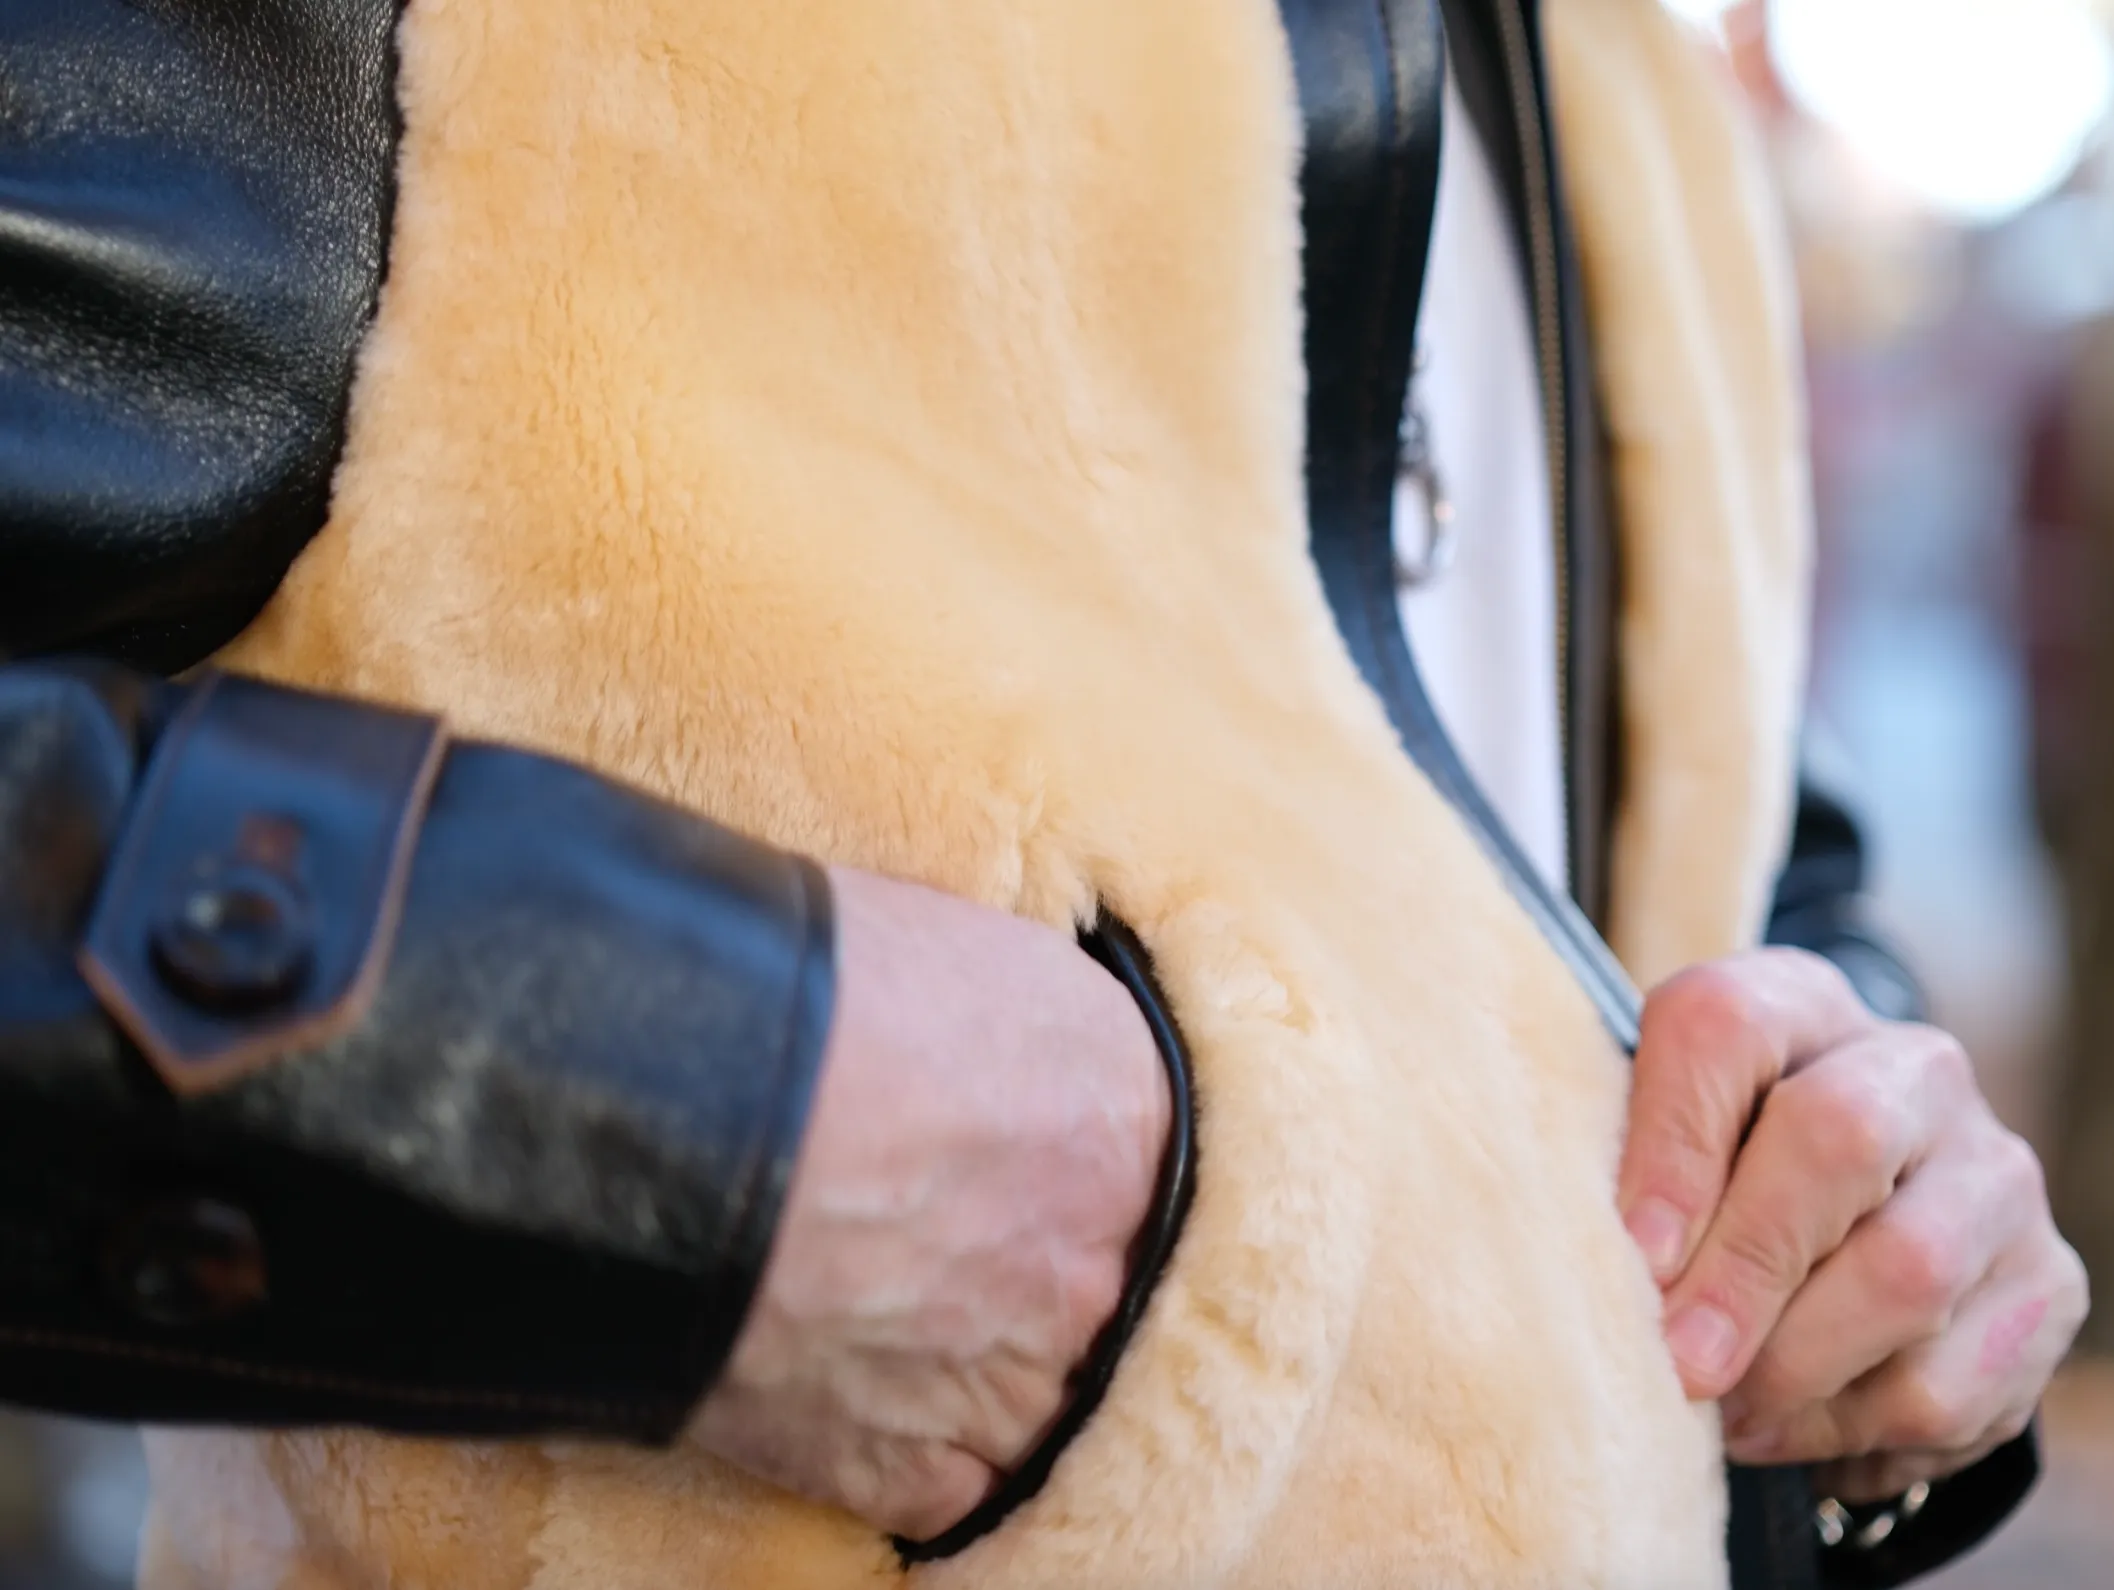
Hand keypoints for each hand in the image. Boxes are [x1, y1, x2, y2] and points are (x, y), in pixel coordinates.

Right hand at [689, 867, 1171, 1538]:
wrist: (679, 1108)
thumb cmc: (812, 991)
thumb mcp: (978, 952)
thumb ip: (1043, 1035)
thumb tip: (1036, 1063)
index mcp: (1125, 1120)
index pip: (1144, 1160)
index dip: (1069, 1157)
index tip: (1014, 1153)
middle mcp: (1092, 1265)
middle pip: (1096, 1286)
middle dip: (1031, 1264)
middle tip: (937, 1229)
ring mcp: (1003, 1383)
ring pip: (1037, 1403)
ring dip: (979, 1366)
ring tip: (891, 1313)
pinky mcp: (900, 1468)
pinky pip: (949, 1488)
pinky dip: (914, 1450)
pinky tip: (861, 1387)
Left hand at [1618, 949, 2087, 1501]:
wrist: (1849, 1233)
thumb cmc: (1710, 1181)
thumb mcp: (1655, 1144)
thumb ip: (1621, 1174)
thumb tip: (1586, 1273)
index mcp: (1794, 1005)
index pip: (1725, 1027)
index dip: (1674, 1144)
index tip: (1633, 1256)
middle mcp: (1912, 1068)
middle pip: (1838, 1137)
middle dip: (1745, 1269)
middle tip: (1680, 1364)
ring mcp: (1993, 1171)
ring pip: (1909, 1270)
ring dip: (1795, 1366)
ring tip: (1719, 1415)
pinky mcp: (2046, 1280)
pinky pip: (1945, 1379)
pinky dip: (1848, 1426)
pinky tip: (1782, 1429)